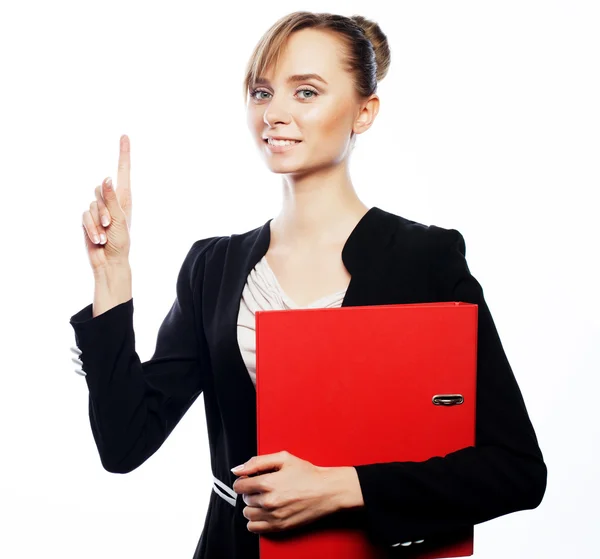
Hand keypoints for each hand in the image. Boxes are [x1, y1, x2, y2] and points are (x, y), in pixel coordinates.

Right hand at [81, 135, 132, 272]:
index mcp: (125, 199)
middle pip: (100, 189)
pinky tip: (97, 239)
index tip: (125, 137)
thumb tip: (107, 178)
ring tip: (104, 234)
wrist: (110, 261)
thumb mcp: (119, 220)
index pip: (123, 172)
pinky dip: (90, 227)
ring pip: (91, 204)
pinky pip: (84, 216)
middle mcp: (112, 201)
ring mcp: (99, 210)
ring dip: (97, 221)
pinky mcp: (88, 219)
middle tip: (108, 224)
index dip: (123, 154)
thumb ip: (111, 199)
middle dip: (103, 208)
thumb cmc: (121, 242)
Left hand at [231, 450, 336, 533]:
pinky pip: (254, 528)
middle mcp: (268, 501)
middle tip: (264, 487)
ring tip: (265, 499)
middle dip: (250, 492)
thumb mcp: (283, 458)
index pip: (239, 486)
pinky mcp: (279, 527)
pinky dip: (255, 520)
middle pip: (244, 499)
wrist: (326, 491)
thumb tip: (237, 470)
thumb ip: (257, 462)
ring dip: (252, 506)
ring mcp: (273, 516)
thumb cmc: (307, 473)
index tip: (251, 479)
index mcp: (267, 483)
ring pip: (247, 514)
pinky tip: (265, 511)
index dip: (244, 481)